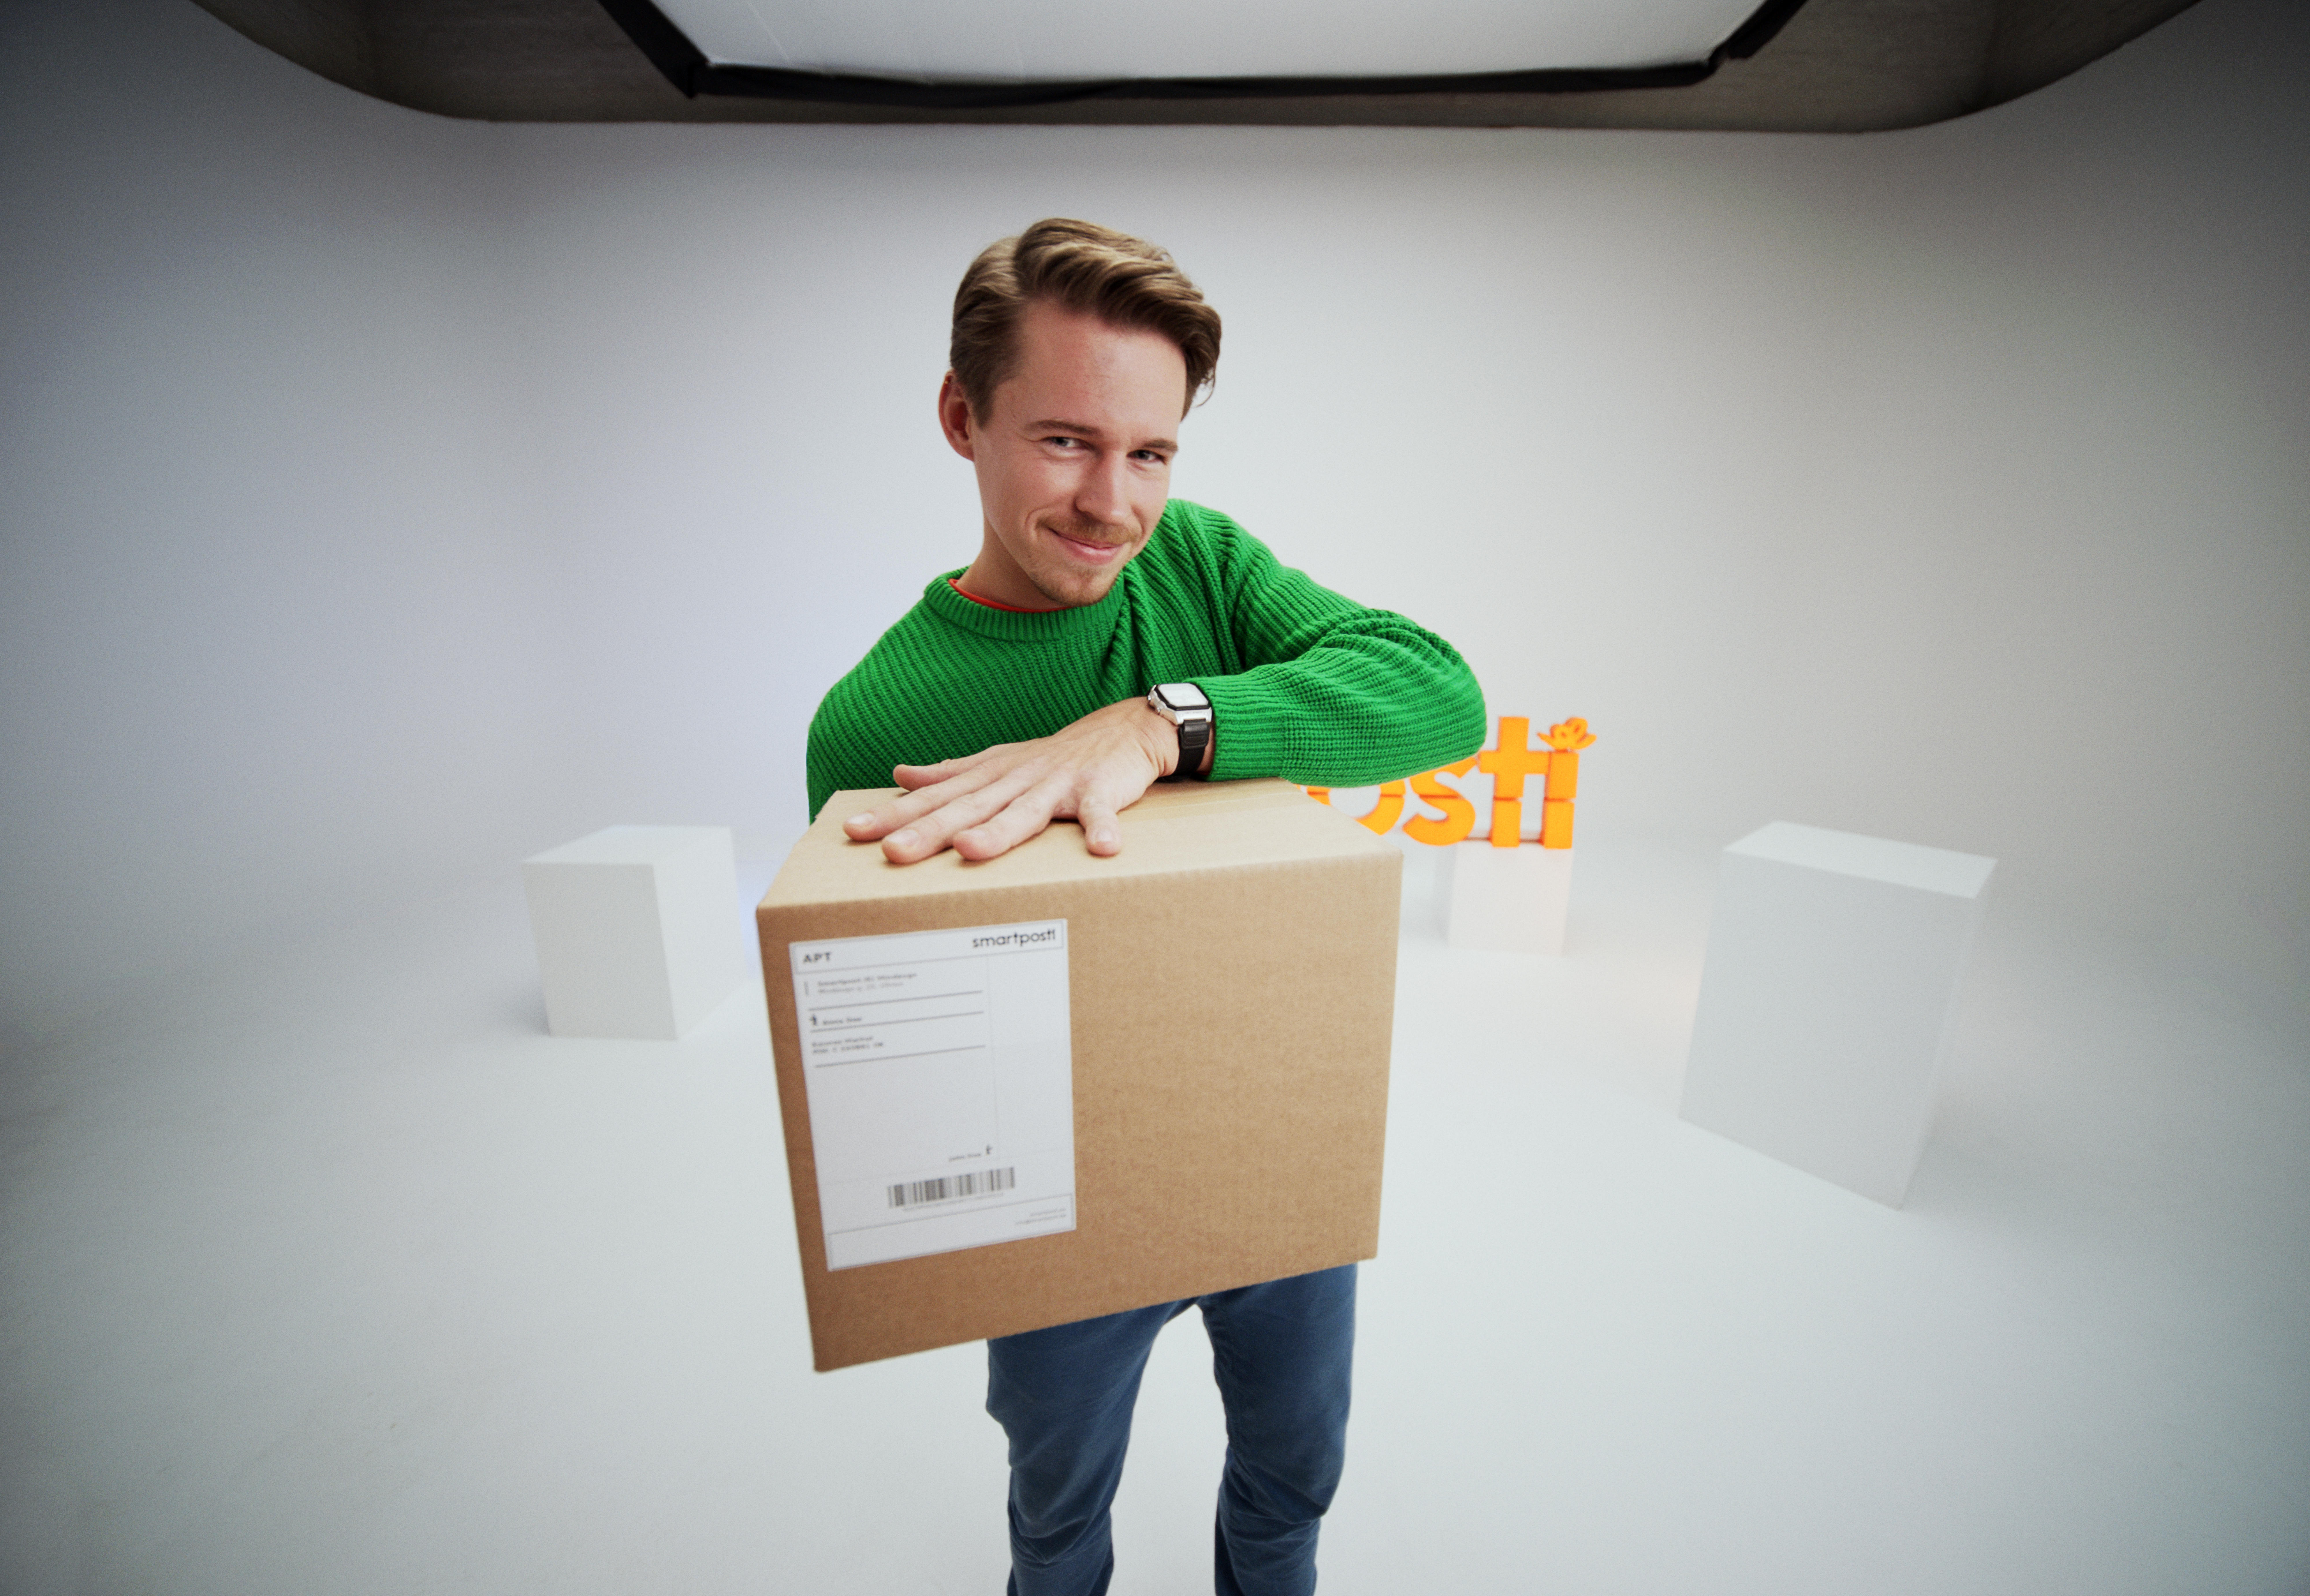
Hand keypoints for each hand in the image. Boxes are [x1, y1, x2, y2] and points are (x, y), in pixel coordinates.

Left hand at [843, 698, 1197, 863]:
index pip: (934, 799)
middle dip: (928, 830)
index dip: (893, 815)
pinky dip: (1102, 828)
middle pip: (967, 809)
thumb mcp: (998, 762)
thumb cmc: (1055, 757)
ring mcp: (1058, 785)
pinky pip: (1101, 813)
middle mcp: (1016, 779)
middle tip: (892, 851)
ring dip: (999, 831)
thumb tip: (900, 776)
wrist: (1124, 730)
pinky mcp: (1101, 790)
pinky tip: (1102, 848)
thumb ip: (950, 774)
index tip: (853, 832)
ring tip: (970, 850)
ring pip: (1024, 812)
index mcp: (990, 776)